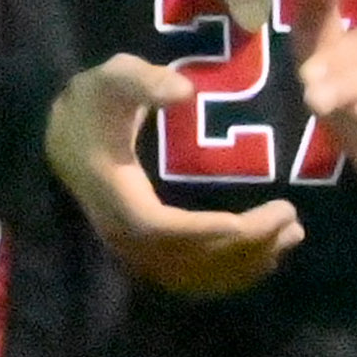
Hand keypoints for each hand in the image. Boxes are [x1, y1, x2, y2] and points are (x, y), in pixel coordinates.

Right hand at [44, 54, 303, 296]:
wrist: (65, 135)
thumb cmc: (94, 105)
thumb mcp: (112, 79)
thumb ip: (143, 80)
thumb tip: (184, 91)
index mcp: (112, 193)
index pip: (158, 228)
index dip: (205, 231)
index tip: (251, 219)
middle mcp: (120, 231)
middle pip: (184, 258)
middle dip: (242, 246)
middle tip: (290, 220)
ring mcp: (132, 247)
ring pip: (192, 273)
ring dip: (245, 262)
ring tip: (290, 235)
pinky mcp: (146, 252)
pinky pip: (191, 276)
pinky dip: (230, 274)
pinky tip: (265, 258)